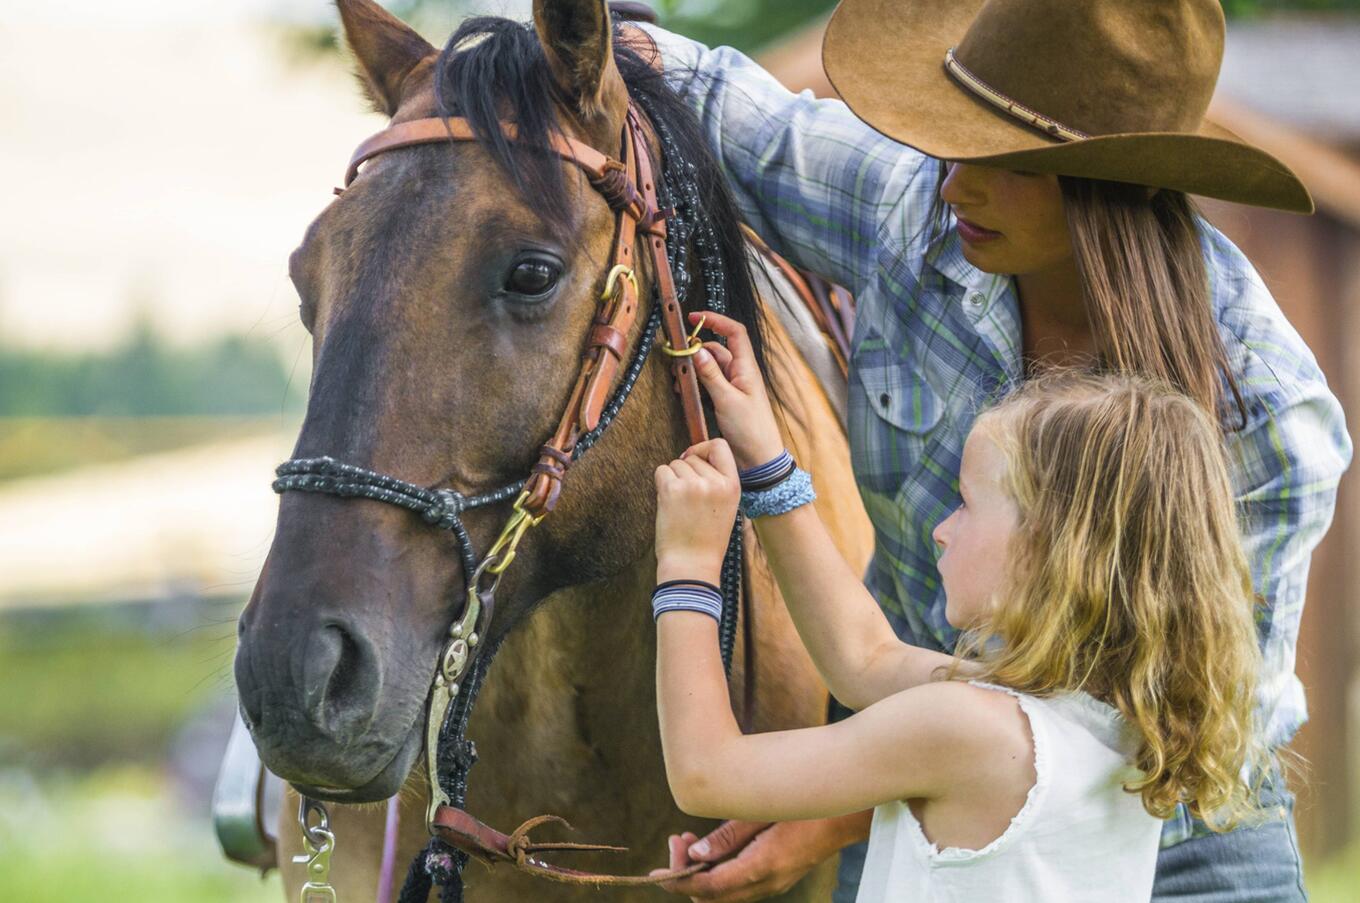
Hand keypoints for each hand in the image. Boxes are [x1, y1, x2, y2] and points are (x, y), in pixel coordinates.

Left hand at [651, 818, 856, 901]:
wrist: (849, 814)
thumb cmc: (805, 804)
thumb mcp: (762, 811)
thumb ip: (728, 835)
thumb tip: (694, 854)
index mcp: (761, 867)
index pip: (708, 887)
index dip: (678, 881)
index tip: (656, 873)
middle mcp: (767, 883)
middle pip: (712, 897)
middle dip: (686, 874)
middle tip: (677, 840)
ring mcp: (774, 883)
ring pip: (725, 893)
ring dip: (702, 872)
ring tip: (690, 840)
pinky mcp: (777, 877)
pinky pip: (739, 885)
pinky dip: (719, 870)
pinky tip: (713, 846)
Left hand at [655, 439, 740, 583]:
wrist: (692, 565)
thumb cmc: (706, 541)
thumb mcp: (726, 508)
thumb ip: (716, 481)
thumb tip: (692, 455)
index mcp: (733, 486)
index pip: (720, 446)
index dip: (704, 448)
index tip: (694, 458)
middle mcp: (715, 482)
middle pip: (693, 457)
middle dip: (685, 472)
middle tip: (687, 499)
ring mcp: (693, 485)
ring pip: (676, 464)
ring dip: (673, 479)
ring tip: (680, 506)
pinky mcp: (672, 490)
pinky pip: (662, 471)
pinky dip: (661, 484)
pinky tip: (668, 504)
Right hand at [689, 312, 784, 470]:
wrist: (759, 458)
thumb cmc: (750, 429)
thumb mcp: (727, 400)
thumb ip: (711, 374)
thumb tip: (697, 349)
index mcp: (746, 368)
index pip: (734, 332)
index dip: (716, 320)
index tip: (694, 318)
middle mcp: (740, 373)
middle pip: (717, 349)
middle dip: (696, 349)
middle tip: (677, 357)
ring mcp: (733, 387)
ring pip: (710, 367)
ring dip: (693, 368)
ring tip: (678, 380)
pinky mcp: (725, 400)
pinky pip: (708, 383)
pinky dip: (695, 383)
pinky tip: (684, 391)